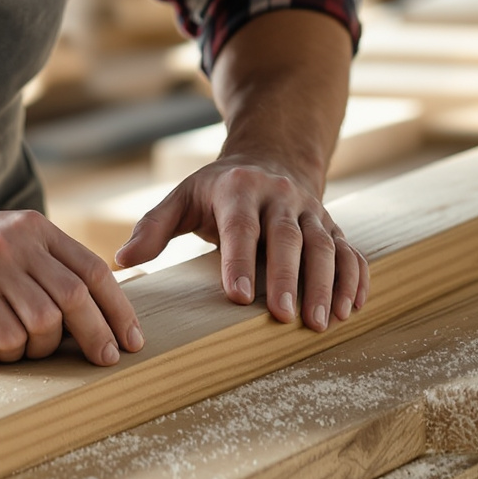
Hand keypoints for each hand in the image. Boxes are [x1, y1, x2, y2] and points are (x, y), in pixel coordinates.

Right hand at [0, 209, 144, 366]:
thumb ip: (53, 263)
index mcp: (30, 230)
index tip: (131, 342)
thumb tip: (106, 313)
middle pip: (67, 305)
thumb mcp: (11, 237)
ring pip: (27, 335)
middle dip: (91, 338)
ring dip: (26, 351)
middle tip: (102, 360)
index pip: (90, 272)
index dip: (118, 311)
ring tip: (9, 342)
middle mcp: (5, 249)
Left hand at [115, 156, 367, 330]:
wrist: (273, 155)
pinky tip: (351, 309)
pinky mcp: (334, 227)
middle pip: (290, 238)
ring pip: (326, 245)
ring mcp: (313, 212)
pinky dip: (355, 279)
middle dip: (289, 278)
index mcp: (240, 190)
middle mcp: (281, 197)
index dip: (239, 259)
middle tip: (285, 316)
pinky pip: (351, 252)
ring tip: (321, 323)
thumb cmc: (220, 188)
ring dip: (327, 284)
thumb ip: (154, 226)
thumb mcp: (184, 196)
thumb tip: (122, 260)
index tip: (236, 295)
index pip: (241, 227)